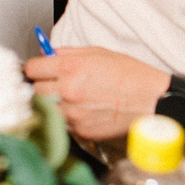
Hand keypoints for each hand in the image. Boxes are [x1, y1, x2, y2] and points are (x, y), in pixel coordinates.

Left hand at [24, 47, 173, 143]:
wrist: (153, 101)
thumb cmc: (131, 75)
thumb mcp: (98, 53)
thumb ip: (67, 53)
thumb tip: (47, 54)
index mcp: (70, 68)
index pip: (31, 69)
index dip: (35, 68)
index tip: (39, 70)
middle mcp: (68, 91)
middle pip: (34, 91)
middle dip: (41, 86)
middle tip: (52, 85)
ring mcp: (73, 114)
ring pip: (46, 109)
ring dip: (51, 104)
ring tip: (68, 99)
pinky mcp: (82, 131)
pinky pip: (63, 124)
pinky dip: (66, 119)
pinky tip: (81, 111)